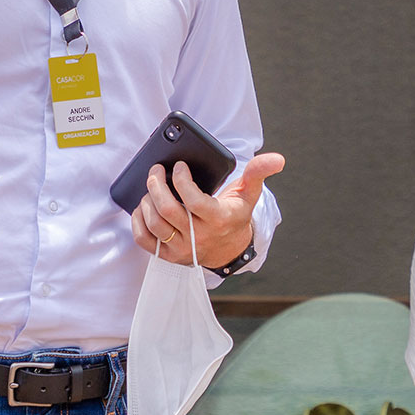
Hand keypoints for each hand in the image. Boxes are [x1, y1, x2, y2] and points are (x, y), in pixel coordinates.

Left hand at [130, 152, 284, 269]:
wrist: (228, 249)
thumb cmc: (234, 215)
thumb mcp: (249, 194)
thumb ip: (258, 173)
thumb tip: (276, 159)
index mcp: (218, 219)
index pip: (194, 201)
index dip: (182, 180)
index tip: (179, 167)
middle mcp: (199, 237)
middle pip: (168, 211)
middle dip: (156, 186)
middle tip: (156, 170)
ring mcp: (182, 249)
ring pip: (155, 225)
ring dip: (146, 201)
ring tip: (149, 187)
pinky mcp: (169, 255)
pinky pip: (145, 241)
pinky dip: (138, 222)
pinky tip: (142, 206)